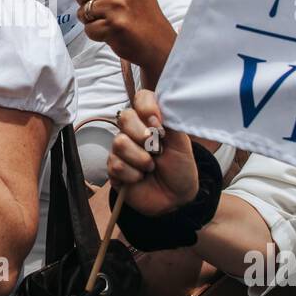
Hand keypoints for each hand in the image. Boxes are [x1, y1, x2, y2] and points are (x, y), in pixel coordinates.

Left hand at [75, 0, 175, 73]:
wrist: (157, 40)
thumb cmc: (142, 9)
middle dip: (90, 7)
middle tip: (111, 12)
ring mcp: (119, 4)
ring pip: (82, 12)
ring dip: (92, 21)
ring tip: (112, 21)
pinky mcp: (116, 24)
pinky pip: (89, 29)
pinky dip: (97, 35)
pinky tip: (113, 33)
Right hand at [108, 90, 198, 215]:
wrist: (176, 197)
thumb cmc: (180, 168)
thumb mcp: (182, 143)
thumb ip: (170, 122)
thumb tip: (155, 111)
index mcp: (151, 120)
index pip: (141, 98)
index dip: (147, 108)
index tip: (159, 125)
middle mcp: (133, 131)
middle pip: (124, 117)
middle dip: (143, 137)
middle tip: (157, 151)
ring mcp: (121, 149)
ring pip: (119, 142)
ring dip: (141, 159)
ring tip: (151, 167)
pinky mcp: (113, 168)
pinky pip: (115, 164)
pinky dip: (133, 175)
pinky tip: (140, 178)